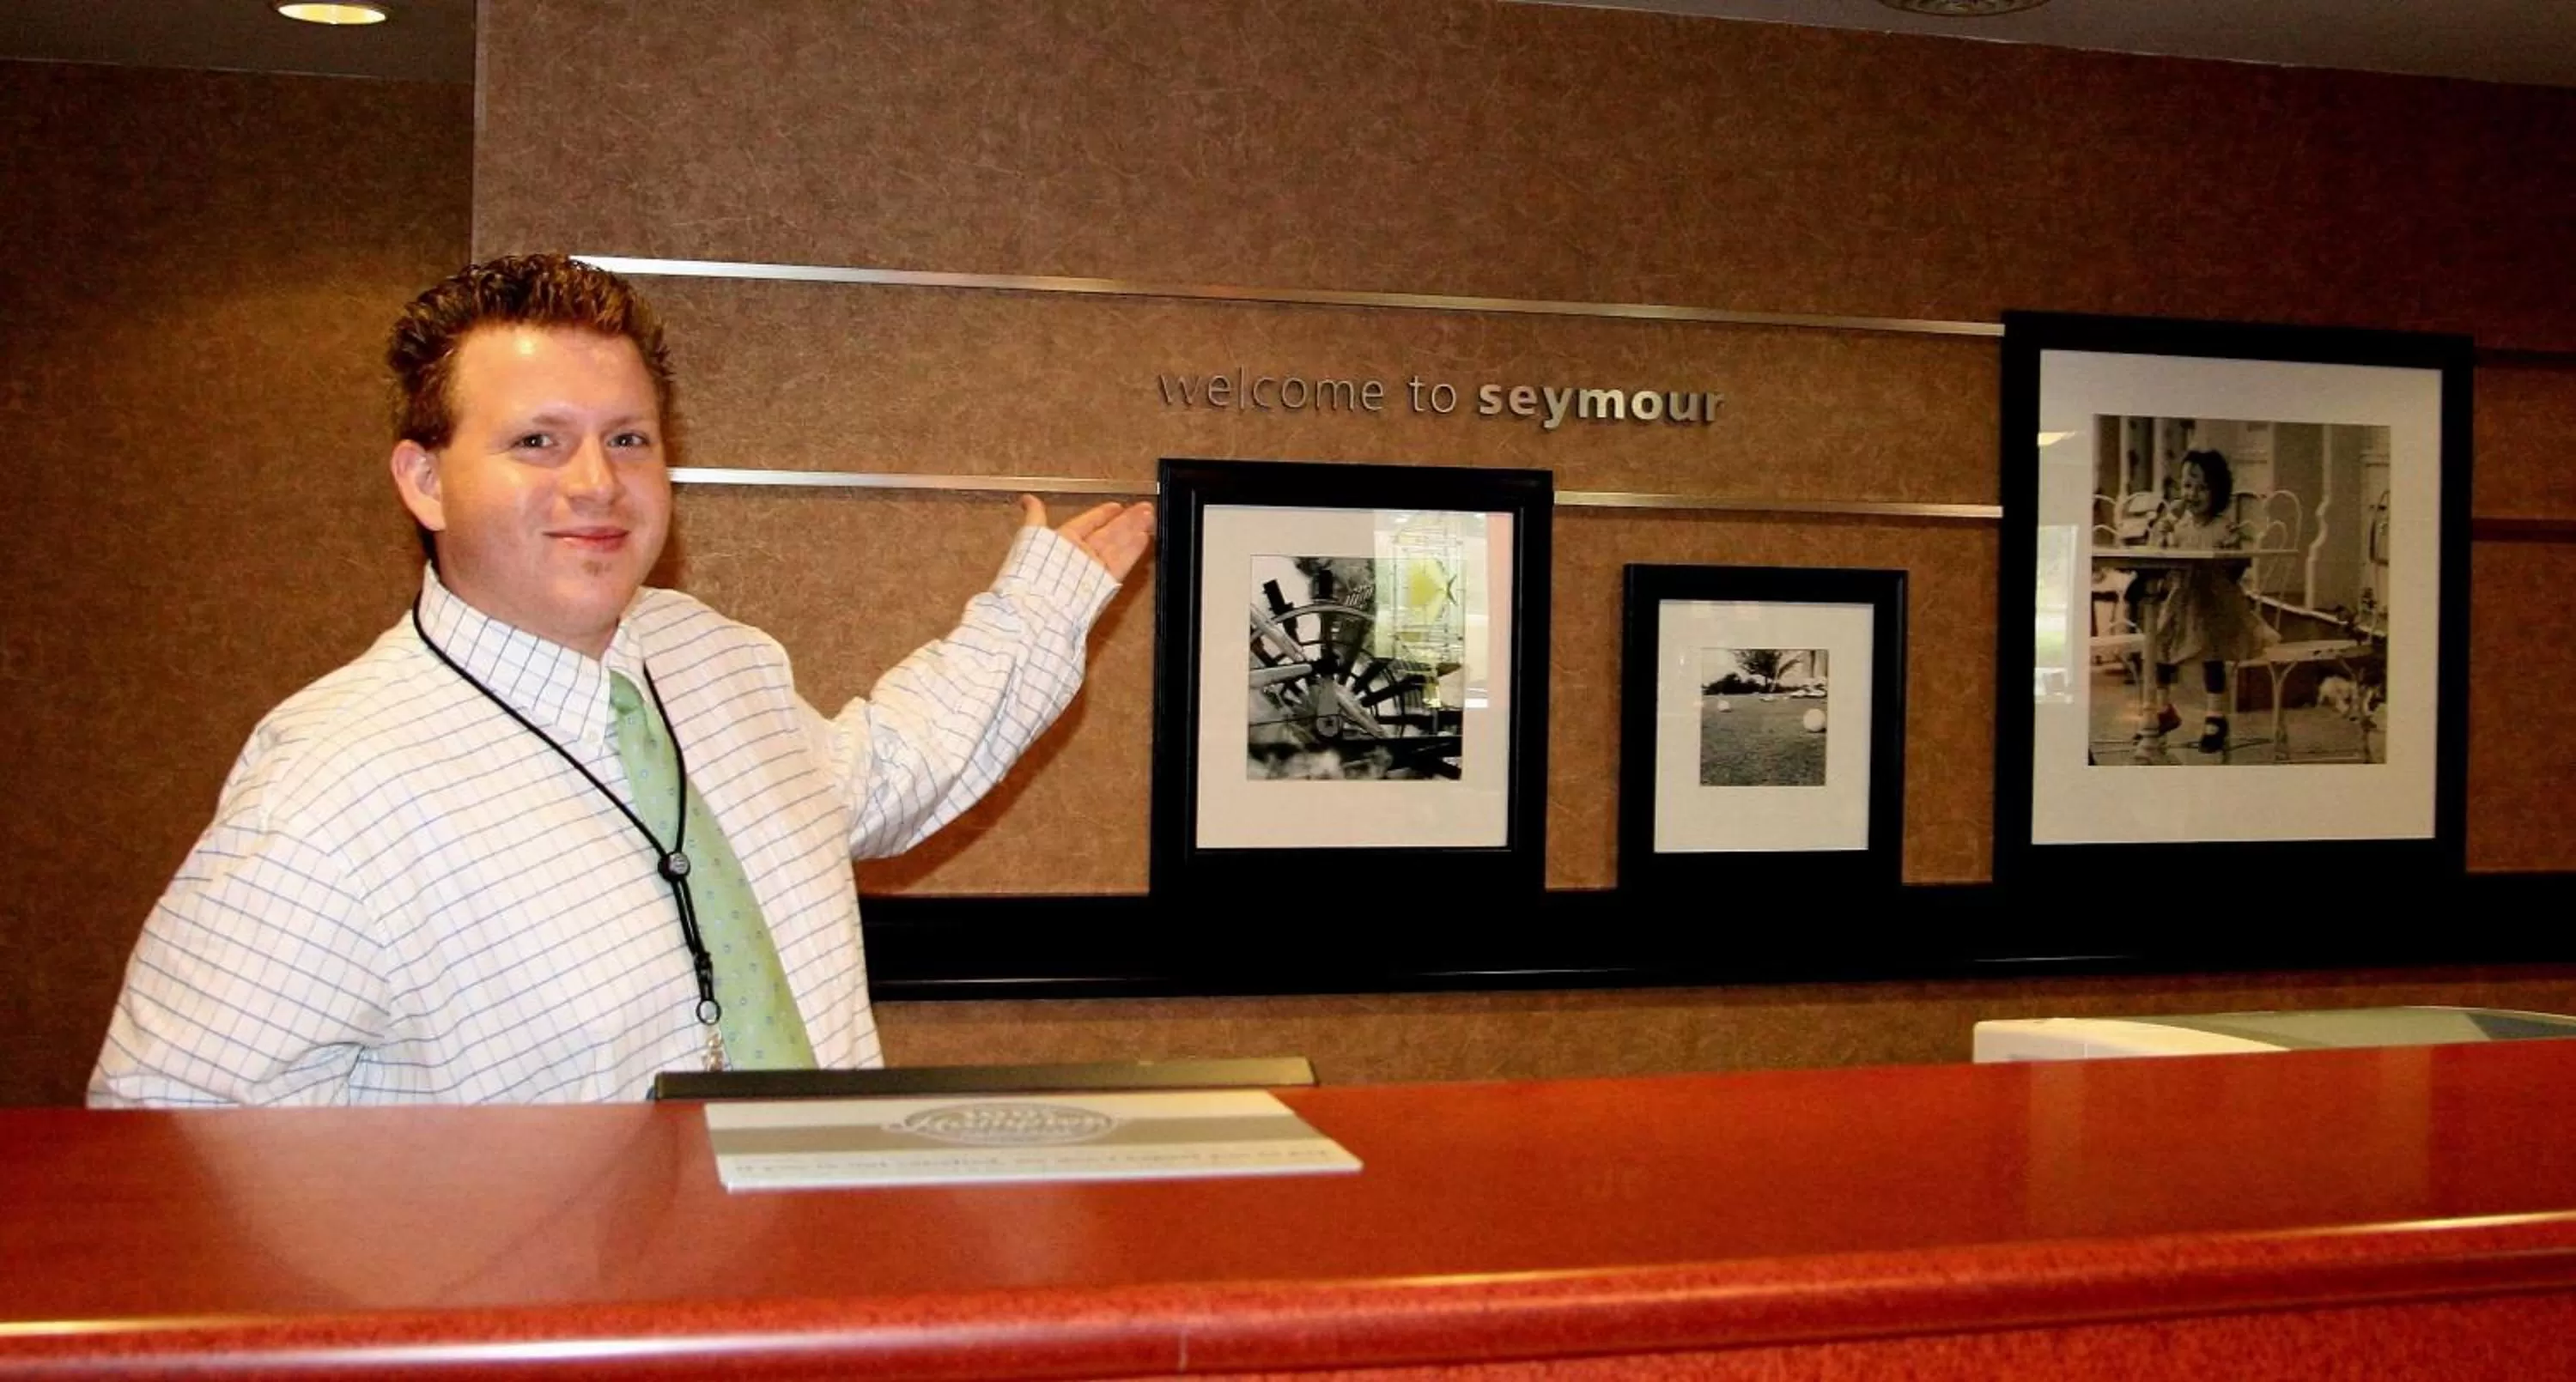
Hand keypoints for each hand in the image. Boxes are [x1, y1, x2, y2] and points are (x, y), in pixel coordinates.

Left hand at [1020, 495, 1154, 581]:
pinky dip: (1133, 550)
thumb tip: (1027, 499)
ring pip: (1119, 545)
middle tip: (1144, 508)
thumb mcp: (1032, 534)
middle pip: (1109, 533)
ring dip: (1135, 529)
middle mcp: (1081, 556)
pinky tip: (1144, 538)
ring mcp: (1093, 569)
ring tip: (1149, 517)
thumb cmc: (1032, 571)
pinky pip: (1121, 563)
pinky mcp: (1104, 583)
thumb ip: (1035, 515)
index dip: (1103, 514)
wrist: (1039, 605)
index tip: (1117, 506)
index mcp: (1064, 542)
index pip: (1088, 523)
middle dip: (1127, 520)